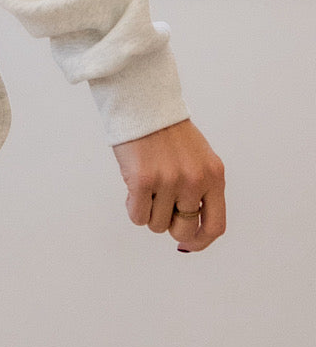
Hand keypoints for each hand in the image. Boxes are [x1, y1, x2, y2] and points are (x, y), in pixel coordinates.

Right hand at [111, 117, 225, 252]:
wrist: (142, 102)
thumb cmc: (167, 132)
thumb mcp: (197, 159)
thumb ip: (200, 190)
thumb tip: (189, 236)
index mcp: (213, 176)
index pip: (215, 226)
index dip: (200, 242)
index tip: (187, 244)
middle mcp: (194, 180)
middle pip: (183, 230)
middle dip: (169, 224)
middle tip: (159, 204)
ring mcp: (169, 180)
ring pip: (157, 224)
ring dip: (149, 211)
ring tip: (146, 187)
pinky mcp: (142, 180)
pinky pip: (137, 215)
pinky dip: (133, 207)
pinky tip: (132, 188)